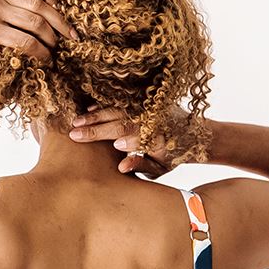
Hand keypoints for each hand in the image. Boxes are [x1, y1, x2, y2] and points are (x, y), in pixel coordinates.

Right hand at [69, 105, 190, 177]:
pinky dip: (104, 105)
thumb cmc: (173, 155)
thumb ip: (142, 165)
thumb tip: (121, 167)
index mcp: (161, 136)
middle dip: (99, 128)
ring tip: (77, 121)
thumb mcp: (161, 167)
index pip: (144, 138)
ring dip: (96, 115)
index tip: (117, 145)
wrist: (193, 131)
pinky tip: (88, 109)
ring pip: (118, 110)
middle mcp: (153, 118)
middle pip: (124, 122)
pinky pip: (120, 102)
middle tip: (76, 134)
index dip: (131, 141)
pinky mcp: (142, 100)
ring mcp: (146, 107)